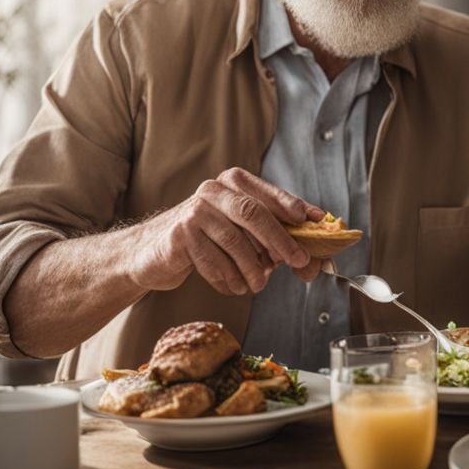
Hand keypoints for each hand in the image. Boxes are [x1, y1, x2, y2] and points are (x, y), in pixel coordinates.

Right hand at [127, 167, 325, 295]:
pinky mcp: (179, 234)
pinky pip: (213, 260)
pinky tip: (232, 286)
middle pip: (253, 213)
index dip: (292, 207)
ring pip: (234, 241)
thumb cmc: (209, 240)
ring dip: (252, 268)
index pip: (267, 194)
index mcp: (233, 182)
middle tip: (298, 261)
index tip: (313, 222)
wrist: (156, 251)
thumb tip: (313, 258)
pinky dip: (228, 278)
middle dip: (280, 240)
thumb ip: (275, 237)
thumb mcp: (242, 232)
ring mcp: (194, 210)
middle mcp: (213, 189)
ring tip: (257, 284)